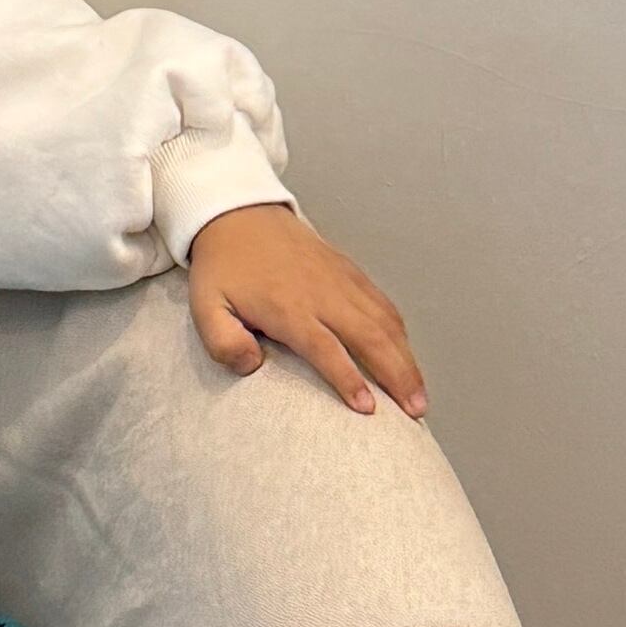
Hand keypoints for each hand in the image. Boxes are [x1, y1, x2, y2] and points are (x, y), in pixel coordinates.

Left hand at [183, 200, 424, 419]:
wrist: (238, 214)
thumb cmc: (223, 267)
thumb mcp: (205, 307)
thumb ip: (223, 341)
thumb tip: (252, 366)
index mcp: (288, 308)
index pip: (326, 348)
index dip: (349, 379)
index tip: (369, 409)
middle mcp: (323, 294)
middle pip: (370, 337)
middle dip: (397, 375)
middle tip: (415, 412)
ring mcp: (340, 280)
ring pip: (385, 321)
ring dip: (406, 358)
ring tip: (420, 395)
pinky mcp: (349, 271)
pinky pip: (382, 302)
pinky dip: (400, 331)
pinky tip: (407, 354)